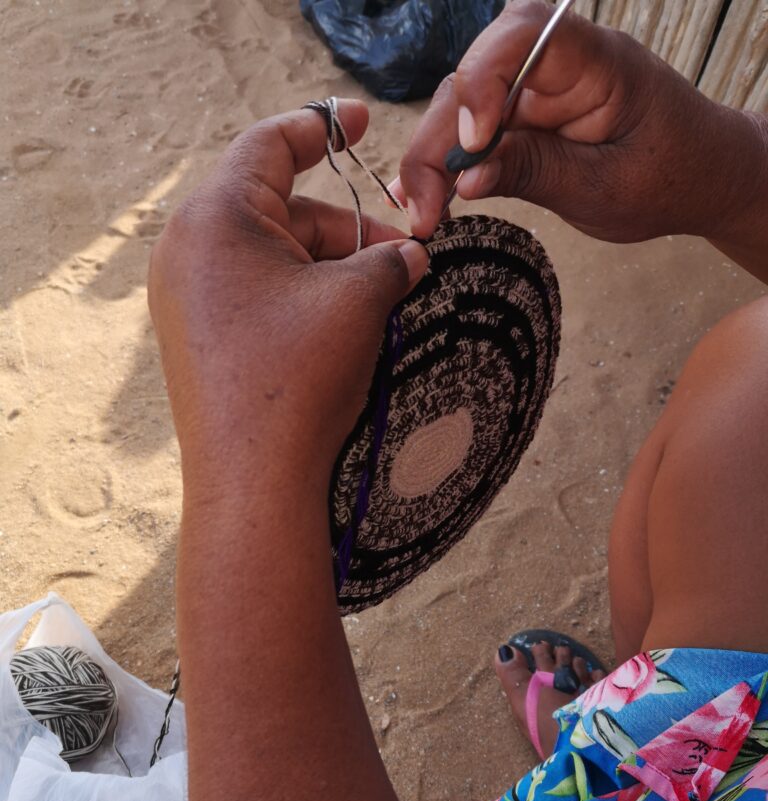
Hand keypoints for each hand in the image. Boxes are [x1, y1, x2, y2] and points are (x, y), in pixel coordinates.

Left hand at [148, 100, 427, 495]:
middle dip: (345, 228)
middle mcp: (186, 251)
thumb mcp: (358, 300)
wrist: (254, 480)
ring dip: (328, 268)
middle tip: (402, 254)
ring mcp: (185, 299)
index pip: (270, 145)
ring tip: (380, 299)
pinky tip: (342, 326)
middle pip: (278, 208)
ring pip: (271, 256)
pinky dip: (301, 297)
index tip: (358, 121)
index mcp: (214, 218)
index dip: (322, 127)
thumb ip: (390, 258)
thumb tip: (409, 254)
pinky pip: (255, 294)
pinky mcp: (196, 339)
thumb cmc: (298, 378)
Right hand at [393, 0, 765, 251]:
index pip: (525, 32)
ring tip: (420, 213)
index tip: (473, 143)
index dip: (484, 77)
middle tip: (423, 206)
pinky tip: (425, 199)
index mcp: (596, 60)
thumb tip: (466, 179)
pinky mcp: (524, 120)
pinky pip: (474, 134)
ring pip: (462, 107)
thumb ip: (537, 174)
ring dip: (433, 158)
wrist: (698, 178)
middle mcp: (556, 65)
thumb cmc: (669, 177)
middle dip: (439, 140)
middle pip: (475, 78)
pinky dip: (448, 166)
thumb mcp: (606, 189)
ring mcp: (535, 91)